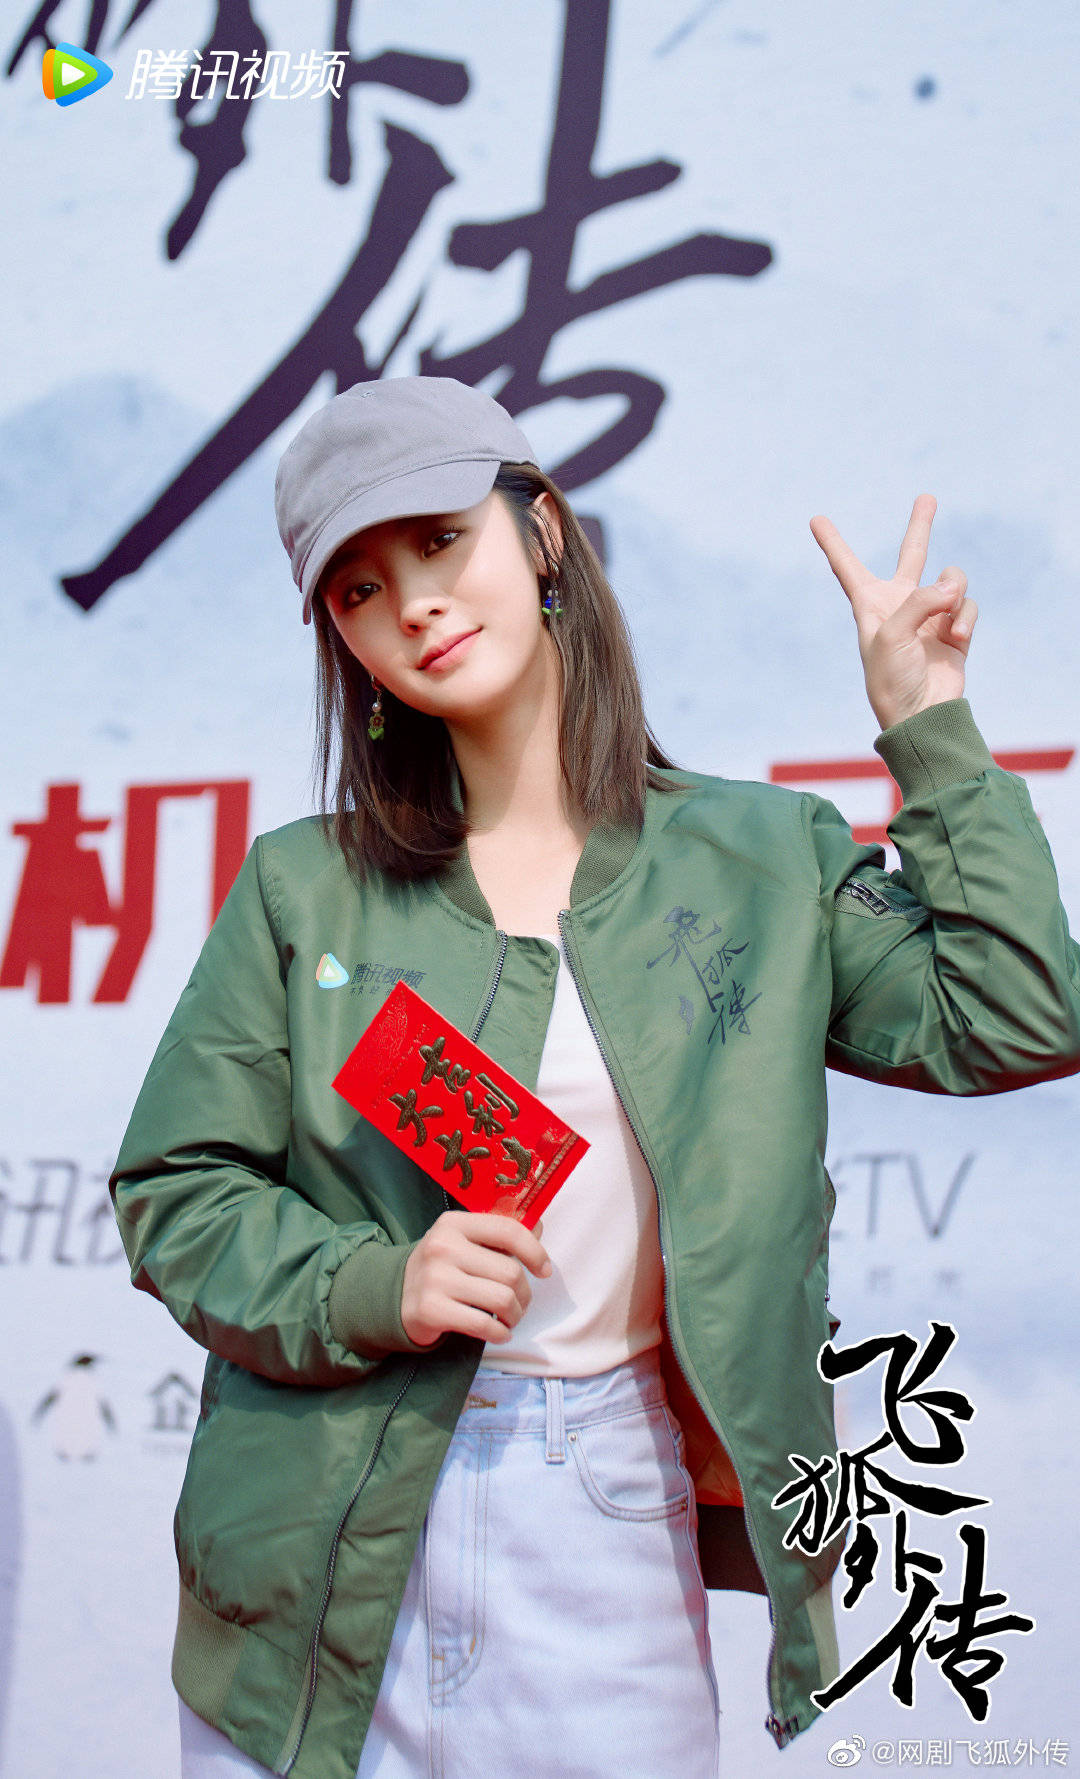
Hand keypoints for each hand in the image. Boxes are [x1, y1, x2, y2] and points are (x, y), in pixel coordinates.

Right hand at [401, 1211, 551, 1346]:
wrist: (395, 1295)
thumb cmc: (443, 1267)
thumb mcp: (464, 1242)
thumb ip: (499, 1235)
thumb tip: (539, 1227)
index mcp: (454, 1224)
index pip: (508, 1230)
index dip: (535, 1251)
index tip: (544, 1270)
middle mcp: (443, 1247)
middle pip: (510, 1272)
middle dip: (524, 1293)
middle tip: (520, 1303)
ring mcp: (435, 1279)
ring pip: (502, 1299)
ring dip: (515, 1315)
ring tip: (510, 1318)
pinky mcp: (430, 1309)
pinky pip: (484, 1325)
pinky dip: (500, 1333)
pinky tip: (499, 1333)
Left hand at [809, 494, 978, 730]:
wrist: (919, 714)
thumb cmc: (891, 678)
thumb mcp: (892, 633)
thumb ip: (921, 600)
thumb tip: (954, 587)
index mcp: (870, 604)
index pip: (847, 566)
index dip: (832, 543)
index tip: (815, 519)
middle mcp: (901, 604)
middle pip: (912, 554)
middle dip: (920, 526)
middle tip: (927, 498)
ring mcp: (931, 615)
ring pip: (952, 578)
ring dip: (953, 593)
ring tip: (948, 625)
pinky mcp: (955, 629)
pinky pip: (967, 605)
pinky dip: (965, 618)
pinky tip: (957, 638)